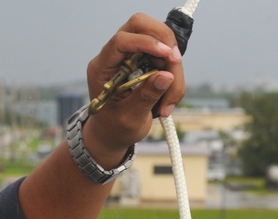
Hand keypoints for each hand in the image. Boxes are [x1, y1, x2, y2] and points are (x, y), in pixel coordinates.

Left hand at [84, 13, 186, 161]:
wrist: (112, 133)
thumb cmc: (115, 128)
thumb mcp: (129, 118)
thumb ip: (146, 96)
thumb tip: (166, 76)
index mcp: (101, 68)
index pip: (121, 41)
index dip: (146, 42)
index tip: (168, 56)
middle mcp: (114, 55)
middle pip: (140, 26)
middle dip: (164, 42)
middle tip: (175, 66)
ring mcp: (129, 54)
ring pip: (159, 39)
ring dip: (173, 64)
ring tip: (170, 99)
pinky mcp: (143, 58)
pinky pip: (165, 53)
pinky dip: (174, 70)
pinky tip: (170, 95)